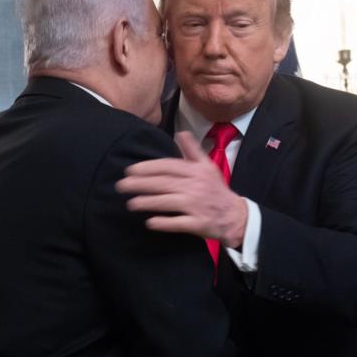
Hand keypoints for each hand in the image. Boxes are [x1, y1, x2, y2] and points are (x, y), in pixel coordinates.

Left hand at [116, 131, 247, 247]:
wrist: (235, 216)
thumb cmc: (216, 190)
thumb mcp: (208, 166)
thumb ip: (192, 150)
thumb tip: (180, 133)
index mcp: (196, 171)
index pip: (168, 166)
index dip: (148, 168)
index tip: (130, 170)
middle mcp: (195, 186)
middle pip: (163, 183)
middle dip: (140, 184)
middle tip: (121, 186)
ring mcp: (196, 206)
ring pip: (167, 202)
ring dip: (147, 202)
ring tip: (131, 203)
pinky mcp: (198, 223)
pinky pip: (177, 223)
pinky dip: (163, 223)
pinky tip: (150, 222)